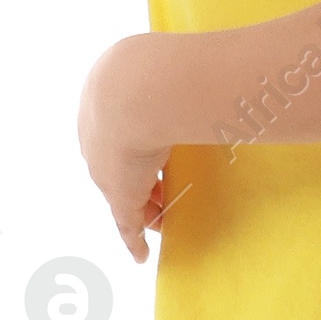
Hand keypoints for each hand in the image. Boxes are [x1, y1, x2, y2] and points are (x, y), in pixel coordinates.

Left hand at [78, 41, 169, 263]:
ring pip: (126, 194)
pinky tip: (141, 254)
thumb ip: (185, 73)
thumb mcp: (164, 67)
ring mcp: (106, 168)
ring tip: (164, 218)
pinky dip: (133, 239)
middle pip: (119, 166)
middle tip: (161, 191)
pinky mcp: (120, 196)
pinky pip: (126, 223)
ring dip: (145, 207)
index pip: (119, 132)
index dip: (137, 146)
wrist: (135, 91)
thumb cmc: (156, 70)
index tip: (155, 155)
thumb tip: (224, 65)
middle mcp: (96, 138)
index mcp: (102, 102)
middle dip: (139, 179)